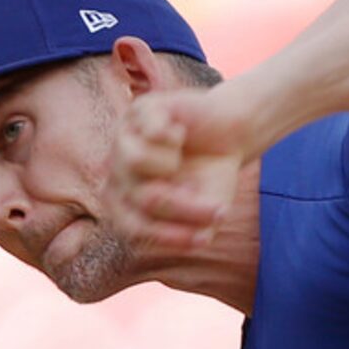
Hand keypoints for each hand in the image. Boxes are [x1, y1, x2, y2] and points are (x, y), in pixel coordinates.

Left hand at [108, 85, 250, 251]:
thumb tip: (199, 238)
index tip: (202, 238)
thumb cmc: (211, 175)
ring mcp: (124, 138)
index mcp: (124, 202)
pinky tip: (178, 133)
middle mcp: (118, 172)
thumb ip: (199, 229)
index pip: (132, 228)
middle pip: (144, 197)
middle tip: (219, 207)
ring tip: (177, 157)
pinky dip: (174, 135)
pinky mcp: (140, 110)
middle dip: (186, 207)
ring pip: (136, 160)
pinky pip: (151, 130)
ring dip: (169, 164)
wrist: (230, 130)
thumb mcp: (209, 210)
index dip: (167, 236)